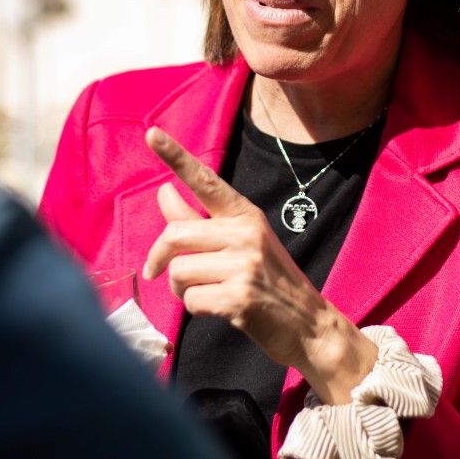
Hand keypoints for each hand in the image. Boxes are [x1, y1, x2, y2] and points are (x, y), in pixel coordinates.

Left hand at [141, 127, 376, 403]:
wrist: (309, 325)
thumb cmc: (267, 282)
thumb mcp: (239, 244)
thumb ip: (198, 221)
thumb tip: (164, 191)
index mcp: (245, 215)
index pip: (204, 181)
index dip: (176, 156)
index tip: (150, 133)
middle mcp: (246, 233)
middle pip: (175, 235)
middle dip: (158, 259)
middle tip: (155, 273)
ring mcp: (245, 264)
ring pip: (178, 271)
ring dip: (180, 290)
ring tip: (206, 293)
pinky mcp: (240, 297)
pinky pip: (191, 300)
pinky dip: (196, 309)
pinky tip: (220, 309)